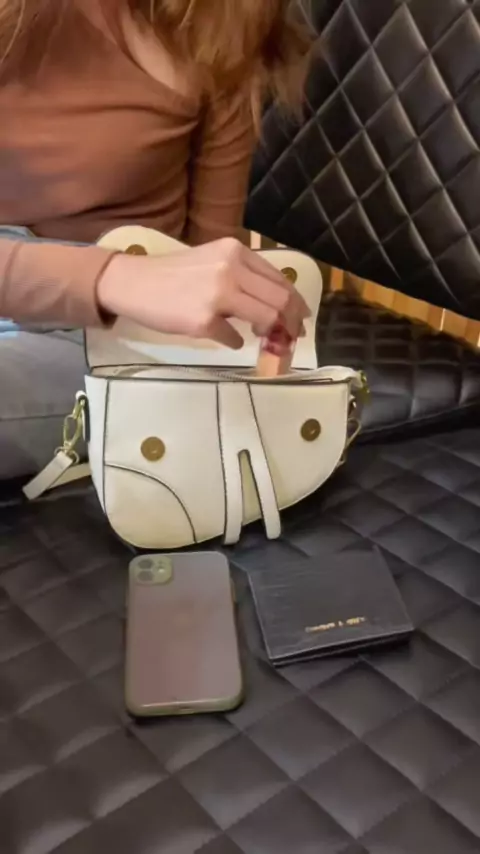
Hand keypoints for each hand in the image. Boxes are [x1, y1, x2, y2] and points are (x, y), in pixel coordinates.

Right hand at [97, 237, 309, 347]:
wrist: (133, 283)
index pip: (279, 279)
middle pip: (280, 299)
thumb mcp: (212, 260)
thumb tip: (274, 303)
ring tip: (265, 338)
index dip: (295, 301)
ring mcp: (218, 294)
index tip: (301, 316)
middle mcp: (231, 268)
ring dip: (271, 333)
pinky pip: (233, 337)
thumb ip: (241, 275)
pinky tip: (228, 339)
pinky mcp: (204, 320)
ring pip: (265, 317)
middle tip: (293, 335)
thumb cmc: (172, 274)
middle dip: (292, 321)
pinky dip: (235, 341)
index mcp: (236, 251)